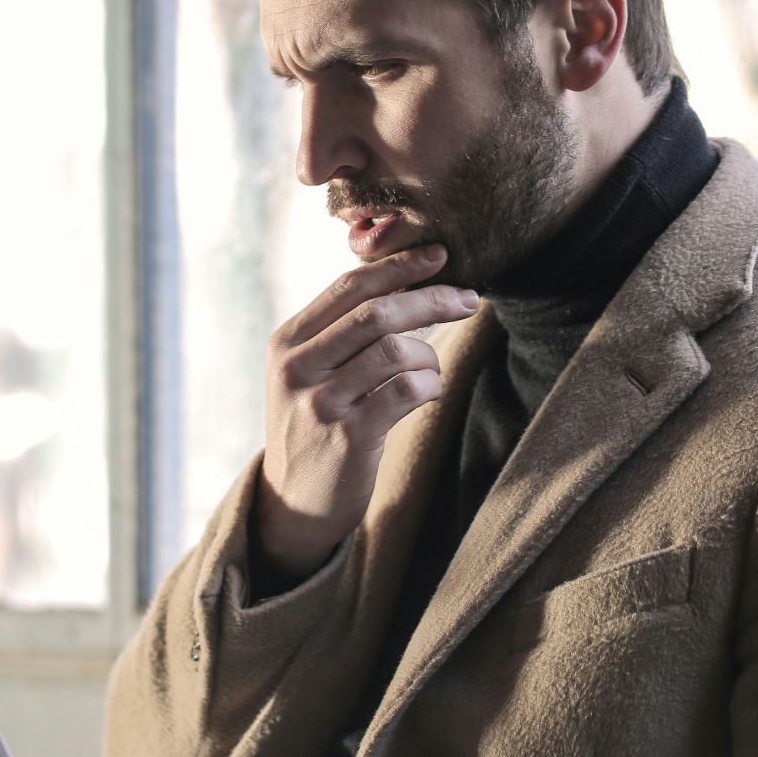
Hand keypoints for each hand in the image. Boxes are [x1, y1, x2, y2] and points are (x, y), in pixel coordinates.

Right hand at [256, 244, 480, 577]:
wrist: (293, 501)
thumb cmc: (315, 425)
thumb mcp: (309, 373)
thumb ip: (340, 331)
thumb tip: (404, 282)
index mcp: (288, 341)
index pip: (349, 287)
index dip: (398, 266)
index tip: (439, 255)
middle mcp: (298, 367)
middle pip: (377, 313)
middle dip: (431, 299)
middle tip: (469, 300)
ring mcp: (320, 403)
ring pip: (396, 350)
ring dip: (429, 355)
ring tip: (432, 369)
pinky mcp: (348, 438)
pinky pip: (406, 392)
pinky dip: (430, 385)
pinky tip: (428, 393)